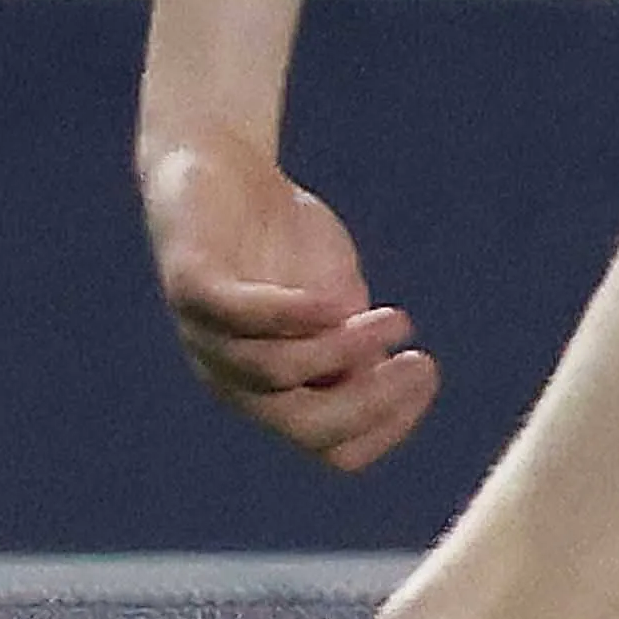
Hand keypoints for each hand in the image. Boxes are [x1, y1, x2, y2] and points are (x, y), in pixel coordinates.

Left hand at [139, 121, 433, 471]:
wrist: (225, 169)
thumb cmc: (285, 243)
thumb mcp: (337, 306)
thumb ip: (355, 348)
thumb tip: (384, 389)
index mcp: (276, 395)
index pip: (334, 448)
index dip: (389, 425)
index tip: (427, 372)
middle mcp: (234, 380)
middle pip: (307, 427)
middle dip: (372, 403)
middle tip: (419, 360)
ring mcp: (207, 336)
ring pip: (276, 373)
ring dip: (344, 351)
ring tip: (394, 317)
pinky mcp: (191, 285)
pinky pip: (239, 314)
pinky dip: (290, 313)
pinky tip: (337, 299)